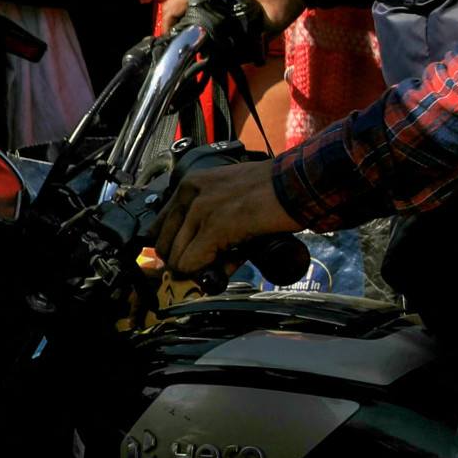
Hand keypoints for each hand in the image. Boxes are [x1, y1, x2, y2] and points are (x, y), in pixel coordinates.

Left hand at [150, 158, 302, 277]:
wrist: (298, 184)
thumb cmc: (273, 190)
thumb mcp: (231, 198)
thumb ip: (211, 223)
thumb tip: (202, 260)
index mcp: (191, 184)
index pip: (160, 227)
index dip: (177, 248)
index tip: (194, 257)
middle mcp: (191, 194)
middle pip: (164, 246)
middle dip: (185, 261)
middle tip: (212, 263)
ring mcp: (201, 209)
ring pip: (176, 258)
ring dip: (197, 269)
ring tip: (225, 262)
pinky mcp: (216, 226)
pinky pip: (192, 263)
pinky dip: (205, 273)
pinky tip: (225, 266)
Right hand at [159, 0, 302, 37]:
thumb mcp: (264, 25)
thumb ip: (243, 41)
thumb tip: (228, 58)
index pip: (174, 5)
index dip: (169, 26)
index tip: (171, 43)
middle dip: (183, 18)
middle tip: (190, 39)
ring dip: (193, 6)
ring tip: (199, 28)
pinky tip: (211, 10)